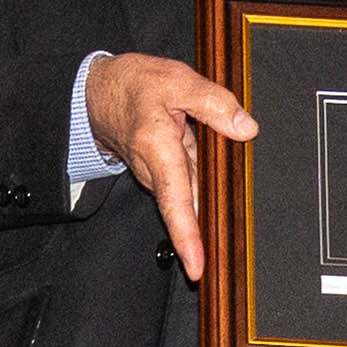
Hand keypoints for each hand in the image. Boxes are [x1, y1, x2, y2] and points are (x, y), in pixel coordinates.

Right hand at [84, 50, 252, 285]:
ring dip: (208, 210)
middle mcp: (155, 169)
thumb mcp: (177, 80)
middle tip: (224, 267)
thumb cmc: (134, 85)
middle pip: (188, 207)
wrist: (101, 92)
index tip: (196, 266)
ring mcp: (158, 174)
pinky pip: (190, 185)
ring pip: (192, 196)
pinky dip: (204, 192)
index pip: (175, 201)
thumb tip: (245, 128)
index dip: (186, 236)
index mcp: (157, 147)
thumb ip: (213, 102)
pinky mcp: (164, 173)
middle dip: (205, 234)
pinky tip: (222, 195)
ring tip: (228, 234)